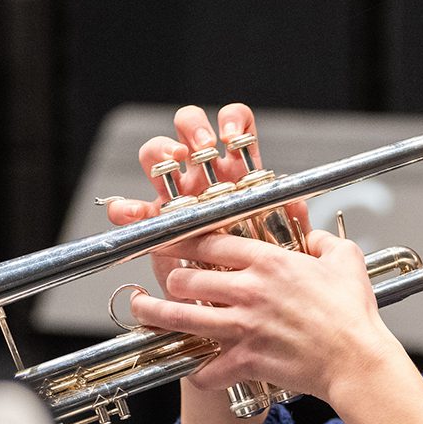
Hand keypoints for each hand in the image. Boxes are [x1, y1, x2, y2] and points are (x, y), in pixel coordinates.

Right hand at [102, 102, 310, 294]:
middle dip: (193, 127)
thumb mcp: (281, 239)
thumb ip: (290, 219)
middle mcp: (204, 175)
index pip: (236, 125)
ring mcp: (176, 194)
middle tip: (201, 145)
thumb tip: (296, 204)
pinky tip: (135, 213)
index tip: (232, 138)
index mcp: (237, 170)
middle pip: (190, 127)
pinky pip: (131, 208)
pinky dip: (126, 207)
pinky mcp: (155, 224)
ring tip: (173, 162)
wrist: (230, 302)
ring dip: (160, 151)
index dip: (233, 121)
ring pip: (157, 154)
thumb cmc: (256, 264)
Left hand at [127, 226, 395, 403]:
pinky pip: (206, 369)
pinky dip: (198, 373)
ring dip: (154, 314)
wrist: (356, 360)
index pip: (209, 243)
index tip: (171, 241)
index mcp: (269, 263)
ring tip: (141, 310)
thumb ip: (324, 242)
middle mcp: (248, 291)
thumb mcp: (346, 261)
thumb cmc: (353, 314)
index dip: (183, 241)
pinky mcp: (245, 360)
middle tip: (165, 281)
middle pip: (186, 279)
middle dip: (169, 279)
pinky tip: (194, 371)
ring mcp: (243, 327)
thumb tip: (313, 237)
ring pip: (180, 318)